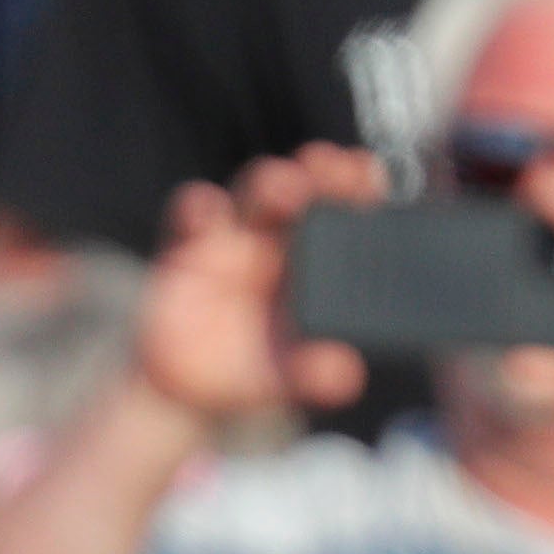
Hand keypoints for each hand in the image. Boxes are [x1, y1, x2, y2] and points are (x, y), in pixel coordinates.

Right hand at [131, 154, 380, 423]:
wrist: (185, 388)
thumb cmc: (246, 371)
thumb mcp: (284, 379)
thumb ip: (313, 374)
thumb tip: (346, 375)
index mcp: (314, 264)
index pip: (341, 214)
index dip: (356, 188)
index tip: (369, 175)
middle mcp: (277, 242)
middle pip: (303, 190)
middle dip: (320, 172)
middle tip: (333, 165)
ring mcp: (232, 240)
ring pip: (254, 195)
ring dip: (271, 185)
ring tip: (286, 189)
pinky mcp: (186, 248)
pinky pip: (191, 216)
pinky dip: (199, 207)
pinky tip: (206, 214)